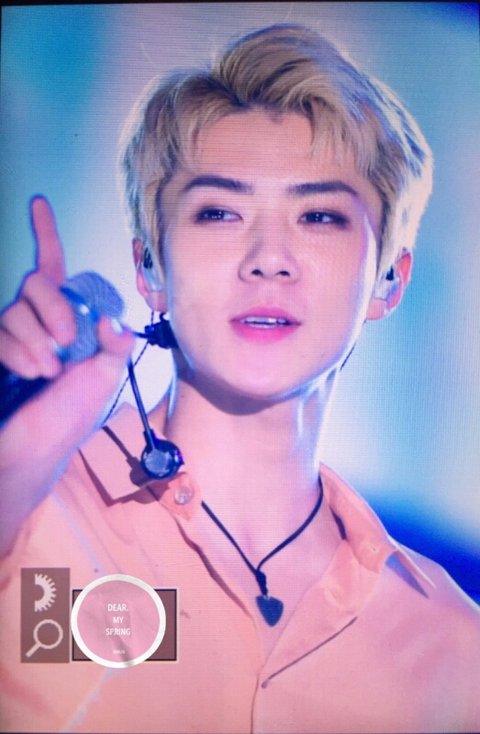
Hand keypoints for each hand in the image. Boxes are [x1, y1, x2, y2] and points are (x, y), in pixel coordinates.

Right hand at [0, 197, 134, 554]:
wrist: (38, 448)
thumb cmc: (74, 416)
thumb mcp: (106, 375)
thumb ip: (114, 342)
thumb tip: (110, 317)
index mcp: (71, 322)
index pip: (56, 269)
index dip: (45, 235)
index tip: (37, 203)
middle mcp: (40, 322)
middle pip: (38, 283)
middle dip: (55, 309)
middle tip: (69, 342)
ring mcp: (15, 335)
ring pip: (17, 308)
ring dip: (37, 340)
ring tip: (49, 370)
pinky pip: (2, 330)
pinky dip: (20, 352)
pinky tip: (31, 373)